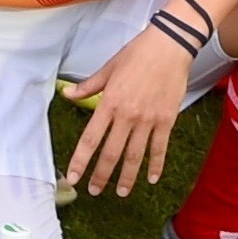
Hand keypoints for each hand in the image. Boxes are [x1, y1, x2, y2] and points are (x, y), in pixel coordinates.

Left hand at [59, 26, 197, 196]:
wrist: (170, 45)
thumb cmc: (138, 53)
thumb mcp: (109, 67)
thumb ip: (88, 86)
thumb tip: (66, 94)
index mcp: (109, 102)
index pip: (90, 139)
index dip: (80, 161)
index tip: (73, 177)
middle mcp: (127, 115)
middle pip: (111, 153)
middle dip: (101, 176)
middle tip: (94, 191)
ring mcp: (148, 120)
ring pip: (134, 156)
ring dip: (127, 177)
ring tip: (121, 192)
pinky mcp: (166, 120)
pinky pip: (159, 147)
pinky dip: (155, 165)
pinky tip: (152, 178)